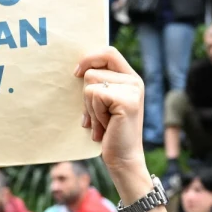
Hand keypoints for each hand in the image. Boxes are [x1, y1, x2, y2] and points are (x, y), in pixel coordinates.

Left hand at [76, 47, 145, 175]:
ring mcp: (132, 89)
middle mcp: (134, 81)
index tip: (77, 73)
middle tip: (98, 116)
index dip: (90, 58)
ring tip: (102, 122)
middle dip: (87, 96)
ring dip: (90, 107)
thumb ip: (99, 85)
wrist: (123, 159)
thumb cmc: (110, 133)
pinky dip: (94, 113)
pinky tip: (104, 126)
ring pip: (90, 84)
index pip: (109, 52)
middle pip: (93, 71)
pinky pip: (94, 95)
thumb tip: (78, 70)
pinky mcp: (126, 100)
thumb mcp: (104, 105)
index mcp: (131, 78)